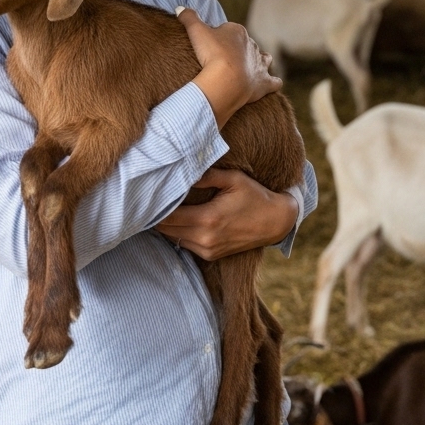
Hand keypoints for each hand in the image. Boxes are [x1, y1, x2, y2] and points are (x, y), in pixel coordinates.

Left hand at [158, 168, 297, 260]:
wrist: (276, 222)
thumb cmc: (255, 196)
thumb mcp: (233, 179)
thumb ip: (206, 175)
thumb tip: (182, 169)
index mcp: (208, 219)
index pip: (168, 216)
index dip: (156, 206)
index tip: (148, 193)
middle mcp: (205, 238)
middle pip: (165, 230)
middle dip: (156, 215)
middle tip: (150, 199)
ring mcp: (207, 249)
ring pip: (173, 238)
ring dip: (166, 225)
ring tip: (162, 207)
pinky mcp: (210, 255)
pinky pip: (184, 244)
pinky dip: (178, 232)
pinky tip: (178, 218)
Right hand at [176, 7, 281, 128]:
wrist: (226, 81)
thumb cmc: (212, 54)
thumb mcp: (196, 31)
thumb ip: (188, 18)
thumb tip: (180, 8)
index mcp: (238, 32)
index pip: (229, 30)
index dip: (219, 38)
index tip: (209, 47)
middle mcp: (252, 46)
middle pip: (245, 45)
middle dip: (238, 50)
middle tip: (223, 61)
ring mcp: (260, 65)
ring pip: (264, 59)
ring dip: (259, 62)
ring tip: (249, 68)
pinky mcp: (264, 83)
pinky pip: (274, 81)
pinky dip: (273, 82)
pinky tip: (271, 84)